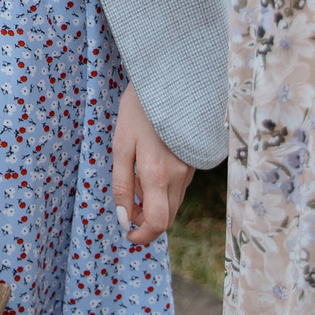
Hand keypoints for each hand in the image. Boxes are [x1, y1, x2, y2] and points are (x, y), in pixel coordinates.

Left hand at [111, 87, 192, 245]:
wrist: (171, 79)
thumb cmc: (140, 110)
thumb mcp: (121, 145)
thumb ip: (121, 184)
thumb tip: (123, 218)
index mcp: (157, 175)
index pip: (157, 223)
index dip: (142, 235)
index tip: (126, 231)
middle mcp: (178, 177)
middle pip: (167, 218)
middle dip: (146, 223)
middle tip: (126, 210)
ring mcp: (189, 170)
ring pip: (173, 204)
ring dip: (153, 206)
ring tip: (133, 182)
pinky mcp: (193, 162)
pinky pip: (178, 188)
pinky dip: (162, 191)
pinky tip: (147, 170)